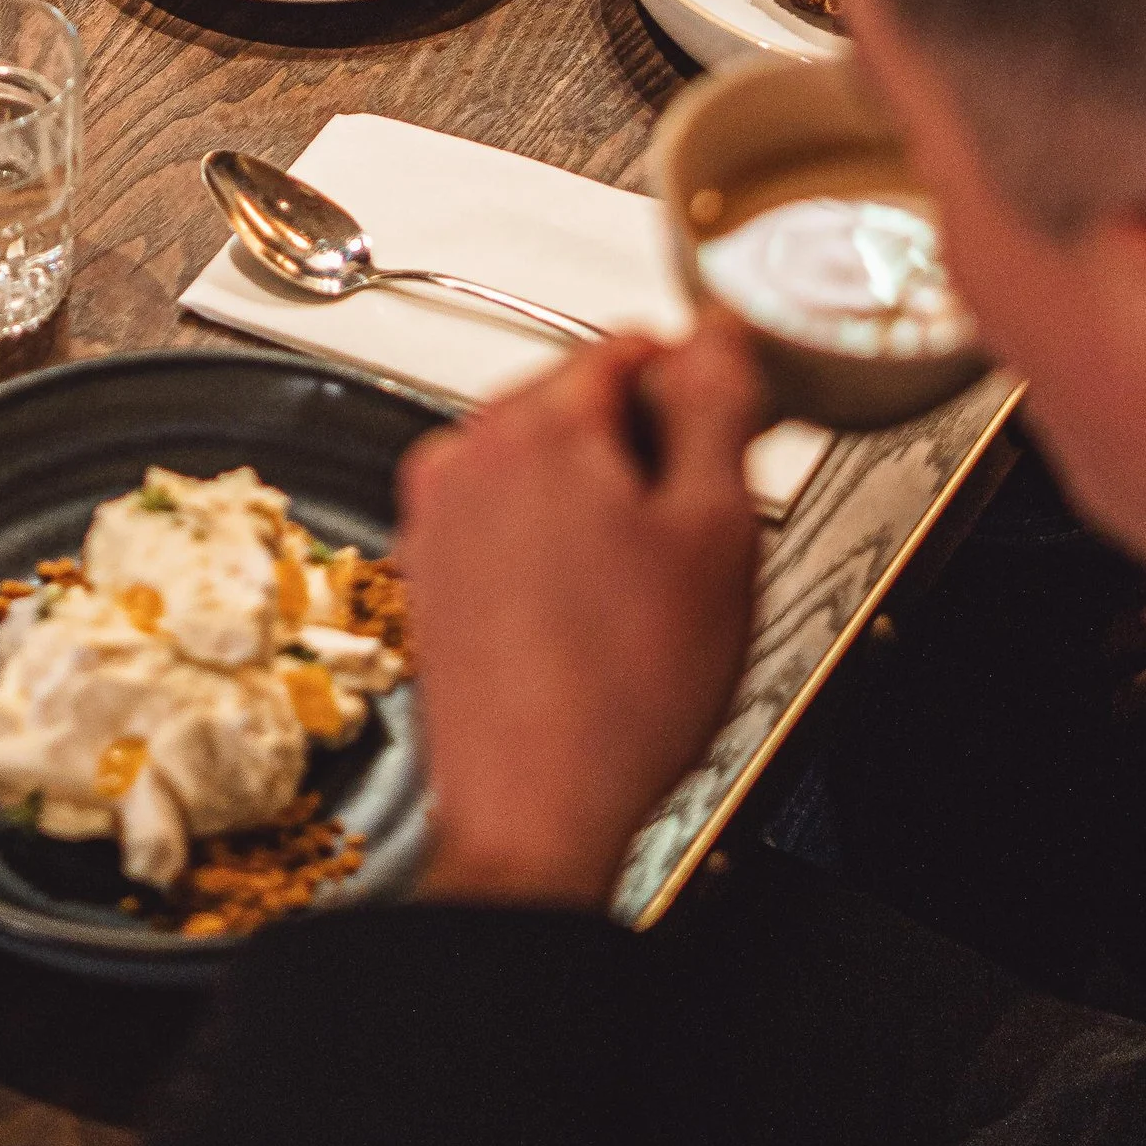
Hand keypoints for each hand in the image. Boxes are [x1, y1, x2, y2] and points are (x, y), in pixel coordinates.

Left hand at [403, 318, 764, 908]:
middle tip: (683, 537)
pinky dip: (548, 544)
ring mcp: (435, 515)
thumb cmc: (619, 697)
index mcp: (533, 428)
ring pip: (540, 461)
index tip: (717, 448)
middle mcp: (463, 456)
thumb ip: (719, 405)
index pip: (628, 346)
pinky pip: (504, 517)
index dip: (690, 396)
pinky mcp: (426, 568)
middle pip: (576, 400)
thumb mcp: (715, 532)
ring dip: (594, 498)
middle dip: (638, 449)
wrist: (534, 814)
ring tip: (636, 588)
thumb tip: (717, 332)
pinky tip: (587, 614)